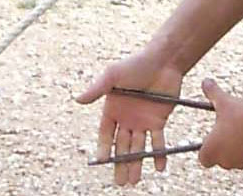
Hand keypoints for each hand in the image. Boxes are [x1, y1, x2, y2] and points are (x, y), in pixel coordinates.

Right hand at [76, 51, 183, 185]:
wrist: (164, 60)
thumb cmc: (137, 64)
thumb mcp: (114, 74)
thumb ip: (97, 88)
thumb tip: (78, 99)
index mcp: (113, 110)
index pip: (106, 135)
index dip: (104, 149)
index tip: (102, 162)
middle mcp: (126, 120)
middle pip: (121, 146)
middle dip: (120, 164)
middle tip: (120, 182)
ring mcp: (143, 121)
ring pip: (138, 147)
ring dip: (137, 163)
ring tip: (134, 181)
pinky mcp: (159, 120)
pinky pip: (158, 141)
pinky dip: (159, 154)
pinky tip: (159, 167)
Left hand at [197, 78, 242, 169]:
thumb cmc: (242, 113)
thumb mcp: (225, 102)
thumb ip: (213, 93)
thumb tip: (205, 81)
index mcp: (211, 151)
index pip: (204, 157)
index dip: (209, 146)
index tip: (216, 134)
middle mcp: (224, 162)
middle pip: (221, 157)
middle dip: (226, 145)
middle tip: (232, 128)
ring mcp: (241, 163)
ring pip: (237, 157)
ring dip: (240, 146)